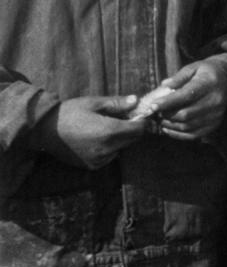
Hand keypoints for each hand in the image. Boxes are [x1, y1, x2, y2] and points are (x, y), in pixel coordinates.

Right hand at [32, 95, 146, 169]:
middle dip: (130, 129)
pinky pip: (109, 157)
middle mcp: (107, 148)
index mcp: (109, 131)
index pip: (139, 130)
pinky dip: (109, 149)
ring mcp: (100, 159)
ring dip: (119, 140)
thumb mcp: (94, 103)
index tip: (136, 114)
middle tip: (119, 119)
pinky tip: (95, 139)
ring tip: (103, 128)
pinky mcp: (92, 166)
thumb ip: (117, 104)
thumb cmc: (70, 112)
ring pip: (121, 148)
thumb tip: (136, 101)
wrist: (45, 130)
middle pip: (132, 140)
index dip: (141, 121)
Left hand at [148, 58, 226, 140]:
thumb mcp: (193, 68)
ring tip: (159, 119)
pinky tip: (167, 128)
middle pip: (186, 114)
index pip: (187, 96)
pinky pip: (193, 135)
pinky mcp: (214, 125)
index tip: (152, 105)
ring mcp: (216, 115)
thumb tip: (163, 86)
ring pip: (188, 126)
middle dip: (166, 115)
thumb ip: (178, 77)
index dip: (168, 102)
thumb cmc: (206, 73)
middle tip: (154, 112)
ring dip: (170, 125)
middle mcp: (215, 101)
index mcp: (209, 84)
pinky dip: (177, 134)